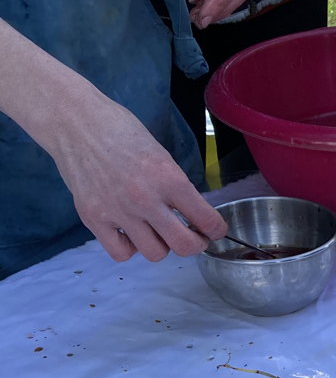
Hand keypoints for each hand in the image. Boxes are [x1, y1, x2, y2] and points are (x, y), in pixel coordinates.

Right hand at [46, 91, 228, 262]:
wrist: (76, 123)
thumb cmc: (121, 131)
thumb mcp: (162, 155)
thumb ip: (177, 186)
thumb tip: (193, 213)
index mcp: (169, 179)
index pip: (206, 219)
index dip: (216, 230)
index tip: (214, 230)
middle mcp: (145, 199)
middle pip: (184, 246)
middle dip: (195, 244)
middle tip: (193, 236)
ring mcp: (118, 211)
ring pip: (155, 254)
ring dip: (162, 245)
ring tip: (157, 231)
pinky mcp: (93, 219)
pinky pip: (121, 253)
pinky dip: (130, 248)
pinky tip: (131, 233)